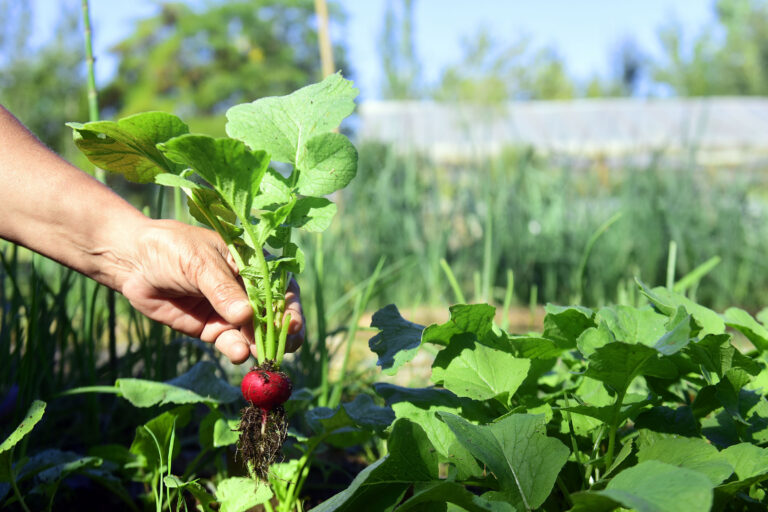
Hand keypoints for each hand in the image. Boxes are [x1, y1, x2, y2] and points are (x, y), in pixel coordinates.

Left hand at [116, 219, 303, 363]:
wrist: (133, 263)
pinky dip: (238, 350)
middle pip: (274, 314)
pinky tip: (240, 354)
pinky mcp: (213, 329)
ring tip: (260, 354)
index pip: (281, 286)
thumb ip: (222, 289)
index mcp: (253, 264)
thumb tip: (245, 316)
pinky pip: (232, 343)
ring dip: (261, 345)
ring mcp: (232, 311)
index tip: (291, 323)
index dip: (290, 306)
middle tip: (284, 347)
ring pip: (256, 333)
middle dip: (281, 332)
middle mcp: (248, 290)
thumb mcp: (199, 263)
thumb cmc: (170, 249)